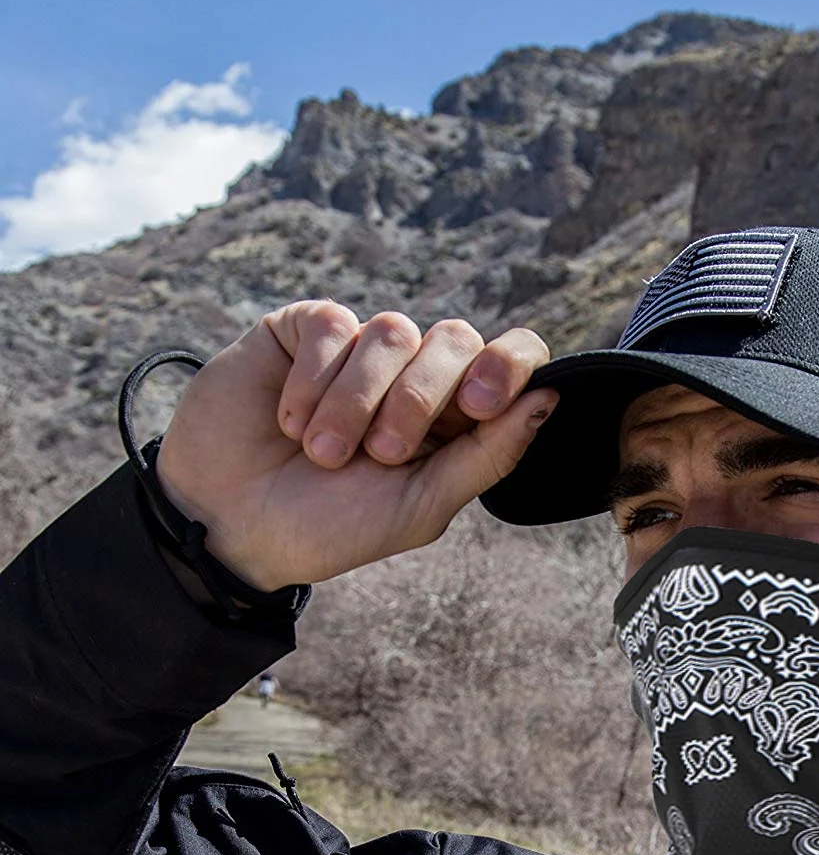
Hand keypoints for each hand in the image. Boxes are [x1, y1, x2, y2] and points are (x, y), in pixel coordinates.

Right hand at [155, 301, 554, 589]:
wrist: (233, 529)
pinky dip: (314, 380)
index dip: (508, 364)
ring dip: (358, 402)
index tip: (481, 403)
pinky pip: (333, 325)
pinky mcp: (302, 331)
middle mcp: (414, 376)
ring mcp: (359, 351)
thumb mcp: (422, 506)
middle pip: (455, 338)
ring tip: (320, 453)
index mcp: (456, 419)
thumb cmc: (331, 527)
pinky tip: (289, 421)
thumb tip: (550, 398)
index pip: (511, 359)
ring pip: (392, 331)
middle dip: (420, 399)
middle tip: (382, 453)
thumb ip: (489, 454)